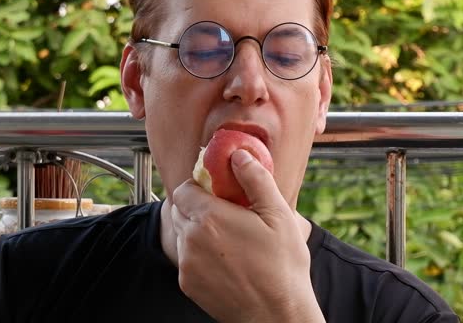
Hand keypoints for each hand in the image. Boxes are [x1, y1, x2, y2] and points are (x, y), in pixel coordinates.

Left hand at [171, 149, 325, 322]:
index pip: (183, 189)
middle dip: (197, 207)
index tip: (217, 192)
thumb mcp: (278, 216)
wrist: (277, 316)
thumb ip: (255, 180)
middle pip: (180, 210)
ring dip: (197, 231)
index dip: (198, 186)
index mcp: (210, 217)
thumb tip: (239, 155)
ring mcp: (186, 264)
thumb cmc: (282, 268)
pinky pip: (186, 259)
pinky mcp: (187, 284)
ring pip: (182, 234)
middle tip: (225, 214)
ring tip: (228, 240)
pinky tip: (225, 261)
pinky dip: (198, 255)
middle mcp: (191, 239)